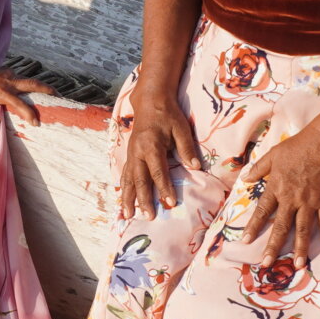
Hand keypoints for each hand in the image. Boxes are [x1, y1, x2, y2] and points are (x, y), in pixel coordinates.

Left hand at [0, 66, 56, 126]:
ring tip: (55, 96)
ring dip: (43, 88)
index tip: (37, 123)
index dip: (29, 114)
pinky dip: (33, 87)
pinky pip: (25, 80)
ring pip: (32, 81)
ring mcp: (12, 75)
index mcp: (2, 92)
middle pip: (34, 84)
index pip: (20, 104)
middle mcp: (10, 82)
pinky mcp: (12, 72)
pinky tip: (39, 93)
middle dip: (48, 90)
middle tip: (60, 98)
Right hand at [120, 95, 202, 218]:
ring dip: (128, 199)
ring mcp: (131, 154)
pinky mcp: (129, 155)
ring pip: (128, 180)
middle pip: (140, 180)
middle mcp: (137, 152)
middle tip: (149, 217)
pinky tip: (123, 202)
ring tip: (127, 215)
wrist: (149, 101)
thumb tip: (196, 166)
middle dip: (144, 200)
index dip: (164, 188)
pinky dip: (123, 190)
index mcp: (151, 145)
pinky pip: (124, 175)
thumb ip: (186, 147)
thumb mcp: (181, 128)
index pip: (158, 171)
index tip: (169, 203)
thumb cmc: (168, 115)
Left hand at [240, 131, 319, 261]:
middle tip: (266, 263)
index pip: (262, 212)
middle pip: (281, 227)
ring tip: (298, 265)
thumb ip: (258, 169)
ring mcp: (309, 202)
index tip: (246, 241)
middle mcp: (291, 200)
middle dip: (273, 247)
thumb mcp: (272, 155)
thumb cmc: (296, 148)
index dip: (253, 227)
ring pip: (303, 230)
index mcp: (276, 189)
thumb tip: (245, 179)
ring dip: (300, 248)